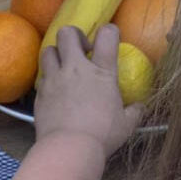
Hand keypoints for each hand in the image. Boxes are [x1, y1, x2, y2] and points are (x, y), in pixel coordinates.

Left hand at [34, 24, 143, 157]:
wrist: (69, 148)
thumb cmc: (102, 135)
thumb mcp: (126, 125)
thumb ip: (134, 112)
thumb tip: (140, 107)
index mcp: (101, 72)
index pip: (107, 36)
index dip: (109, 31)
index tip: (109, 38)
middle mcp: (76, 69)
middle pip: (67, 33)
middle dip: (73, 35)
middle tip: (80, 50)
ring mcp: (55, 79)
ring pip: (48, 50)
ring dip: (56, 54)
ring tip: (63, 68)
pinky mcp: (40, 93)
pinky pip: (41, 76)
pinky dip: (48, 78)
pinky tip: (55, 90)